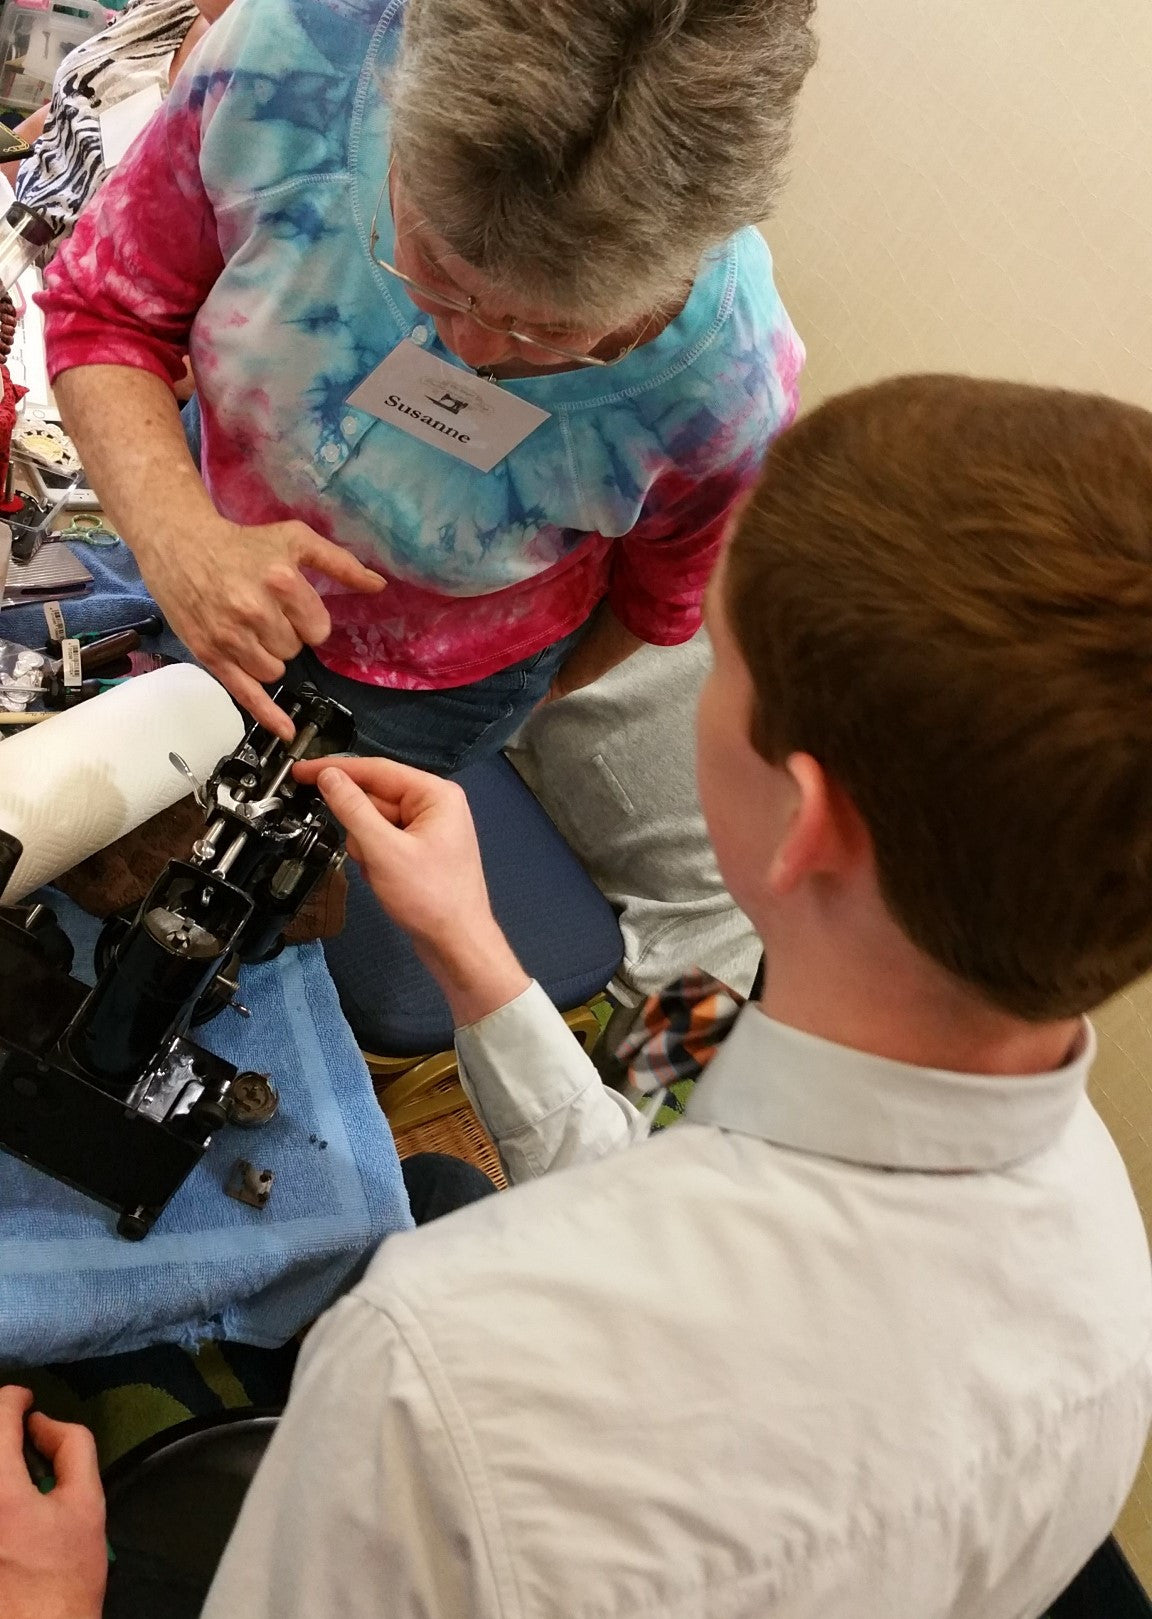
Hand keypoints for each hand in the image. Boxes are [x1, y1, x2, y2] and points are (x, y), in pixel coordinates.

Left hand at [0, 1387, 105, 1618]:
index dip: (13, 1398)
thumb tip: (43, 1423)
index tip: (27, 1402)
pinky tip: (8, 1502)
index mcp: (0, 1490)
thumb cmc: (65, 1575)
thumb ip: (72, 1448)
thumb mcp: (87, 1504)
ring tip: (12, 1466)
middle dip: (0, 1425)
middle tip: (18, 1433)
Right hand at [138, 516, 385, 738]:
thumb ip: (339, 563)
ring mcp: (229, 636)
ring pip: (274, 672)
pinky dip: (267, 714)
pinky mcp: (209, 654)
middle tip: (264, 612)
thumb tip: (379, 586)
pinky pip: (246, 693)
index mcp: (280, 580)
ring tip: (250, 630)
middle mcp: (254, 610)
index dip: (309, 620)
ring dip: (269, 658)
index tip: (292, 606)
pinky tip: (285, 731)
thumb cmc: (242, 543)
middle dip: (285, 636)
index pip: (318, 629)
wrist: (179, 544)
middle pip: (294, 651)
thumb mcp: (295, 539)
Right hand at [294, 757, 529, 1023]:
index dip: (335, 769)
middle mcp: (435, 806)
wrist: (457, 945)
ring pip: (375, 823)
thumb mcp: (383, 850)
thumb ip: (353, 809)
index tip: (301, 772)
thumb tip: (329, 777)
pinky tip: (385, 880)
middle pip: (375, 798)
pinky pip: (384, 843)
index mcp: (435, 794)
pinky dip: (375, 860)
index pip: (376, 769)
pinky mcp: (420, 852)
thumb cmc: (431, 898)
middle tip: (364, 854)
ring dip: (366, 848)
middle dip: (360, 827)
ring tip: (381, 873)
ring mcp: (429, 830)